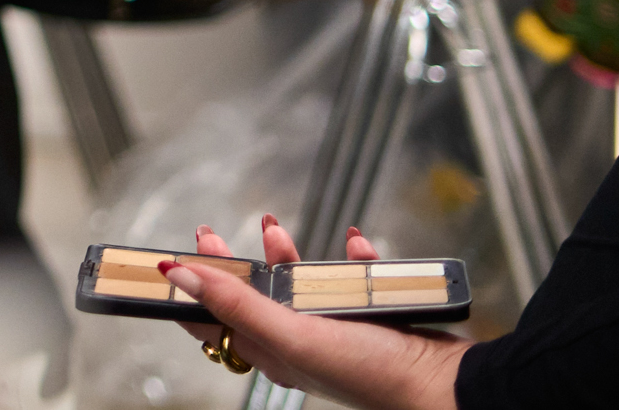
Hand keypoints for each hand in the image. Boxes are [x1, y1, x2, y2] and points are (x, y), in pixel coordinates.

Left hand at [162, 216, 468, 409]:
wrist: (447, 388)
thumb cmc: (371, 374)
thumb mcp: (293, 335)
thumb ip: (237, 303)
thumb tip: (178, 275)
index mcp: (272, 353)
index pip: (214, 321)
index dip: (190, 289)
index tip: (170, 256)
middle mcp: (298, 343)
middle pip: (252, 297)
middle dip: (231, 262)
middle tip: (210, 232)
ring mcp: (335, 330)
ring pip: (299, 284)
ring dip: (286, 254)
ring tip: (274, 230)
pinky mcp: (370, 317)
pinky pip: (354, 280)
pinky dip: (352, 259)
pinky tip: (356, 244)